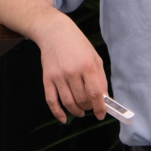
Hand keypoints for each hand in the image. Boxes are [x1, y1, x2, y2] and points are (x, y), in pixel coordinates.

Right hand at [0, 0, 108, 123]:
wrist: (54, 32)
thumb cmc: (77, 44)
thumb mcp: (95, 57)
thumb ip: (100, 78)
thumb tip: (103, 99)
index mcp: (87, 66)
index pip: (96, 93)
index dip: (100, 107)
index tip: (101, 114)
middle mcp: (72, 72)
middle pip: (82, 100)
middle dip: (89, 107)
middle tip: (91, 106)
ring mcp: (58, 76)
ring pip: (69, 103)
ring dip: (77, 111)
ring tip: (81, 111)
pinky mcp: (47, 79)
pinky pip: (51, 101)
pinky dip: (58, 113)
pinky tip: (64, 118)